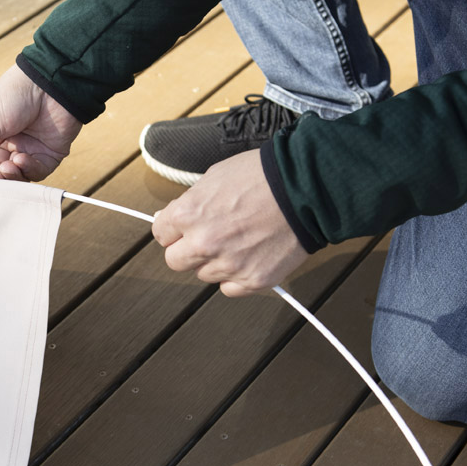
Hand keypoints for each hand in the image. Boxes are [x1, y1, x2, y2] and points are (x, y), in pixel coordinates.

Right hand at [0, 64, 81, 188]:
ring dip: (11, 176)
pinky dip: (28, 170)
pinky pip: (36, 173)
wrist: (50, 82)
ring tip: (7, 166)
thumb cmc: (14, 94)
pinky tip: (22, 158)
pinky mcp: (48, 155)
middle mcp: (8, 146)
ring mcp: (28, 151)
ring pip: (17, 178)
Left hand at [152, 150, 308, 296]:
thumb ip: (189, 202)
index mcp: (188, 215)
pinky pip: (229, 289)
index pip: (160, 234)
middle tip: (208, 238)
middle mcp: (203, 243)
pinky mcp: (252, 280)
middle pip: (175, 261)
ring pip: (204, 275)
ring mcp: (228, 265)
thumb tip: (169, 218)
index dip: (173, 230)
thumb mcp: (214, 176)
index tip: (183, 229)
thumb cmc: (262, 176)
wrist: (306, 188)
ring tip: (238, 241)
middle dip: (187, 250)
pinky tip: (250, 256)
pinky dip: (236, 277)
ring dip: (215, 262)